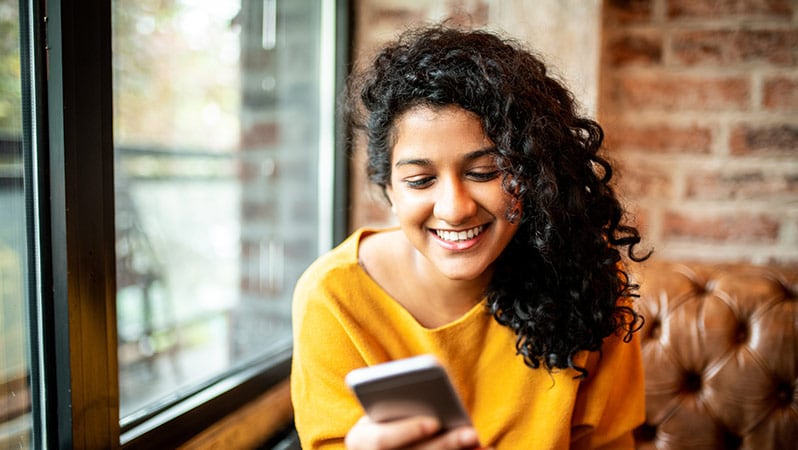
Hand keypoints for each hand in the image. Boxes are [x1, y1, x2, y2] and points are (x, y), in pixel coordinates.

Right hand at [344, 416, 486, 449]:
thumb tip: (434, 400)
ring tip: (481, 443)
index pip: (383, 440)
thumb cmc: (378, 420)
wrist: (373, 448)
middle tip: (471, 433)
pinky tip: (482, 449)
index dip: (408, 431)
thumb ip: (395, 402)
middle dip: (445, 444)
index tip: (433, 422)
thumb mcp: (377, 410)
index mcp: (360, 440)